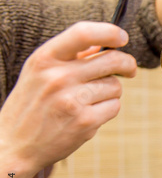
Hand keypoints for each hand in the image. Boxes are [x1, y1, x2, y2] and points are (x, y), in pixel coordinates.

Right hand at [0, 21, 136, 177]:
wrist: (15, 146)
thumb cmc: (31, 105)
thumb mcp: (39, 72)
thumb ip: (69, 56)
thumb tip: (102, 44)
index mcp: (44, 59)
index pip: (83, 33)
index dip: (109, 32)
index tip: (122, 37)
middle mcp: (58, 77)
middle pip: (112, 60)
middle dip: (127, 64)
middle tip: (129, 70)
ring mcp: (72, 100)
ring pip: (115, 86)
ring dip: (110, 92)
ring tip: (88, 101)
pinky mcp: (85, 122)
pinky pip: (114, 106)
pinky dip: (108, 109)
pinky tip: (88, 114)